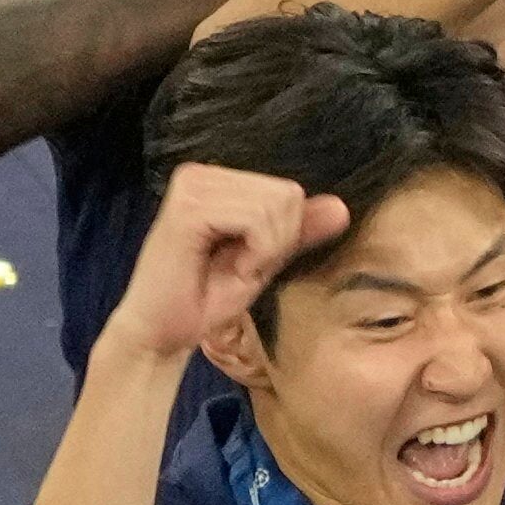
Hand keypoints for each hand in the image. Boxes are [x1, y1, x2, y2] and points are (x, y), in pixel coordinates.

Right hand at [105, 164, 344, 362]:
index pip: (290, 193)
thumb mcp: (266, 260)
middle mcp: (201, 174)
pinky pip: (256, 221)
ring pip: (276, 207)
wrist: (164, 331)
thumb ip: (297, 232)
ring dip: (264, 250)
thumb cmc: (208, 297)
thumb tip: (340, 207)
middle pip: (288, 196)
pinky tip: (227, 267)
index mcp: (218, 181)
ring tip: (230, 266)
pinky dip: (255, 253)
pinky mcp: (187, 208)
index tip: (248, 259)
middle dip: (276, 242)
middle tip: (239, 266)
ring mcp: (192, 186)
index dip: (284, 235)